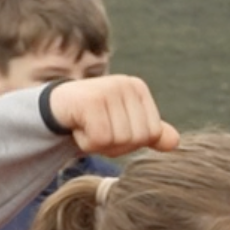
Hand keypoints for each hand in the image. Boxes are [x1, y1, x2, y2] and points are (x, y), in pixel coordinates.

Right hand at [46, 76, 179, 156]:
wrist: (55, 108)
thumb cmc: (93, 118)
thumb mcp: (124, 125)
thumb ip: (150, 133)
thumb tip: (175, 142)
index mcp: (139, 89)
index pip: (152, 133)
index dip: (131, 142)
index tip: (112, 129)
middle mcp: (126, 84)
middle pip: (137, 138)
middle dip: (115, 145)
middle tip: (97, 130)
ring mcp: (109, 89)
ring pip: (118, 139)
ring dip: (99, 144)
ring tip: (87, 127)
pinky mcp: (90, 100)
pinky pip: (99, 139)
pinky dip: (86, 142)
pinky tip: (78, 128)